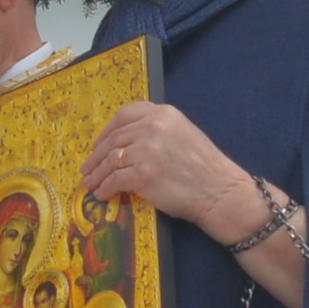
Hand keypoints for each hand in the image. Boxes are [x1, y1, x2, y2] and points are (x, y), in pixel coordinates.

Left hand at [83, 100, 268, 241]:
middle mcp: (153, 127)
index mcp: (163, 113)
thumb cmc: (205, 168)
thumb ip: (158, 130)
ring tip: (91, 183)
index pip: (124, 115)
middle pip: (114, 139)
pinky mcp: (142, 174)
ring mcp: (147, 150)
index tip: (99, 143)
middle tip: (87, 168)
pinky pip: (114, 180)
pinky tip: (103, 194)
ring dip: (97, 174)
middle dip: (97, 156)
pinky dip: (105, 188)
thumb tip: (128, 142)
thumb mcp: (184, 133)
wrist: (220, 192)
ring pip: (111, 160)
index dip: (107, 131)